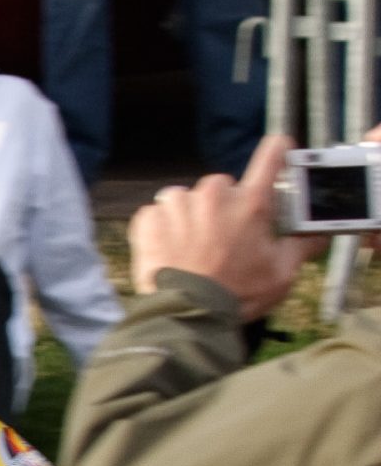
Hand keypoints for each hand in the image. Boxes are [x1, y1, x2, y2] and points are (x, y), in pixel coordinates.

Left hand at [130, 134, 323, 321]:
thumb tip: (316, 234)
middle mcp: (214, 194)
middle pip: (224, 187)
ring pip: (188, 200)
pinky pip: (158, 215)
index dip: (278, 152)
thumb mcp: (282, 273)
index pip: (272, 157)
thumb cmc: (237, 294)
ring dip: (191, 218)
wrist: (187, 315)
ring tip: (194, 250)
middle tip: (224, 239)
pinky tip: (171, 252)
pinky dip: (163, 230)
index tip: (278, 150)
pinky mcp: (149, 218)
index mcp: (252, 202)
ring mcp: (178, 204)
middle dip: (225, 207)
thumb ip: (301, 246)